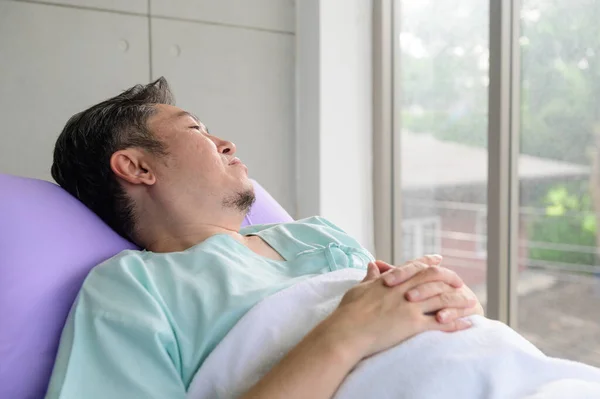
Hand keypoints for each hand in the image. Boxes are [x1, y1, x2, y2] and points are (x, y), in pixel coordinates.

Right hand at [323, 261, 473, 358]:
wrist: (348, 331)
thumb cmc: (349, 311)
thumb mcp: (359, 289)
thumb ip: (369, 277)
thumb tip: (372, 266)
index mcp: (391, 281)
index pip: (414, 266)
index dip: (428, 261)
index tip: (439, 258)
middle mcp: (404, 290)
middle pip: (434, 278)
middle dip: (449, 277)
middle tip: (459, 281)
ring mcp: (410, 307)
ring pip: (442, 299)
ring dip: (458, 300)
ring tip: (470, 302)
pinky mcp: (413, 325)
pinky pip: (439, 323)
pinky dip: (454, 323)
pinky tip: (464, 324)